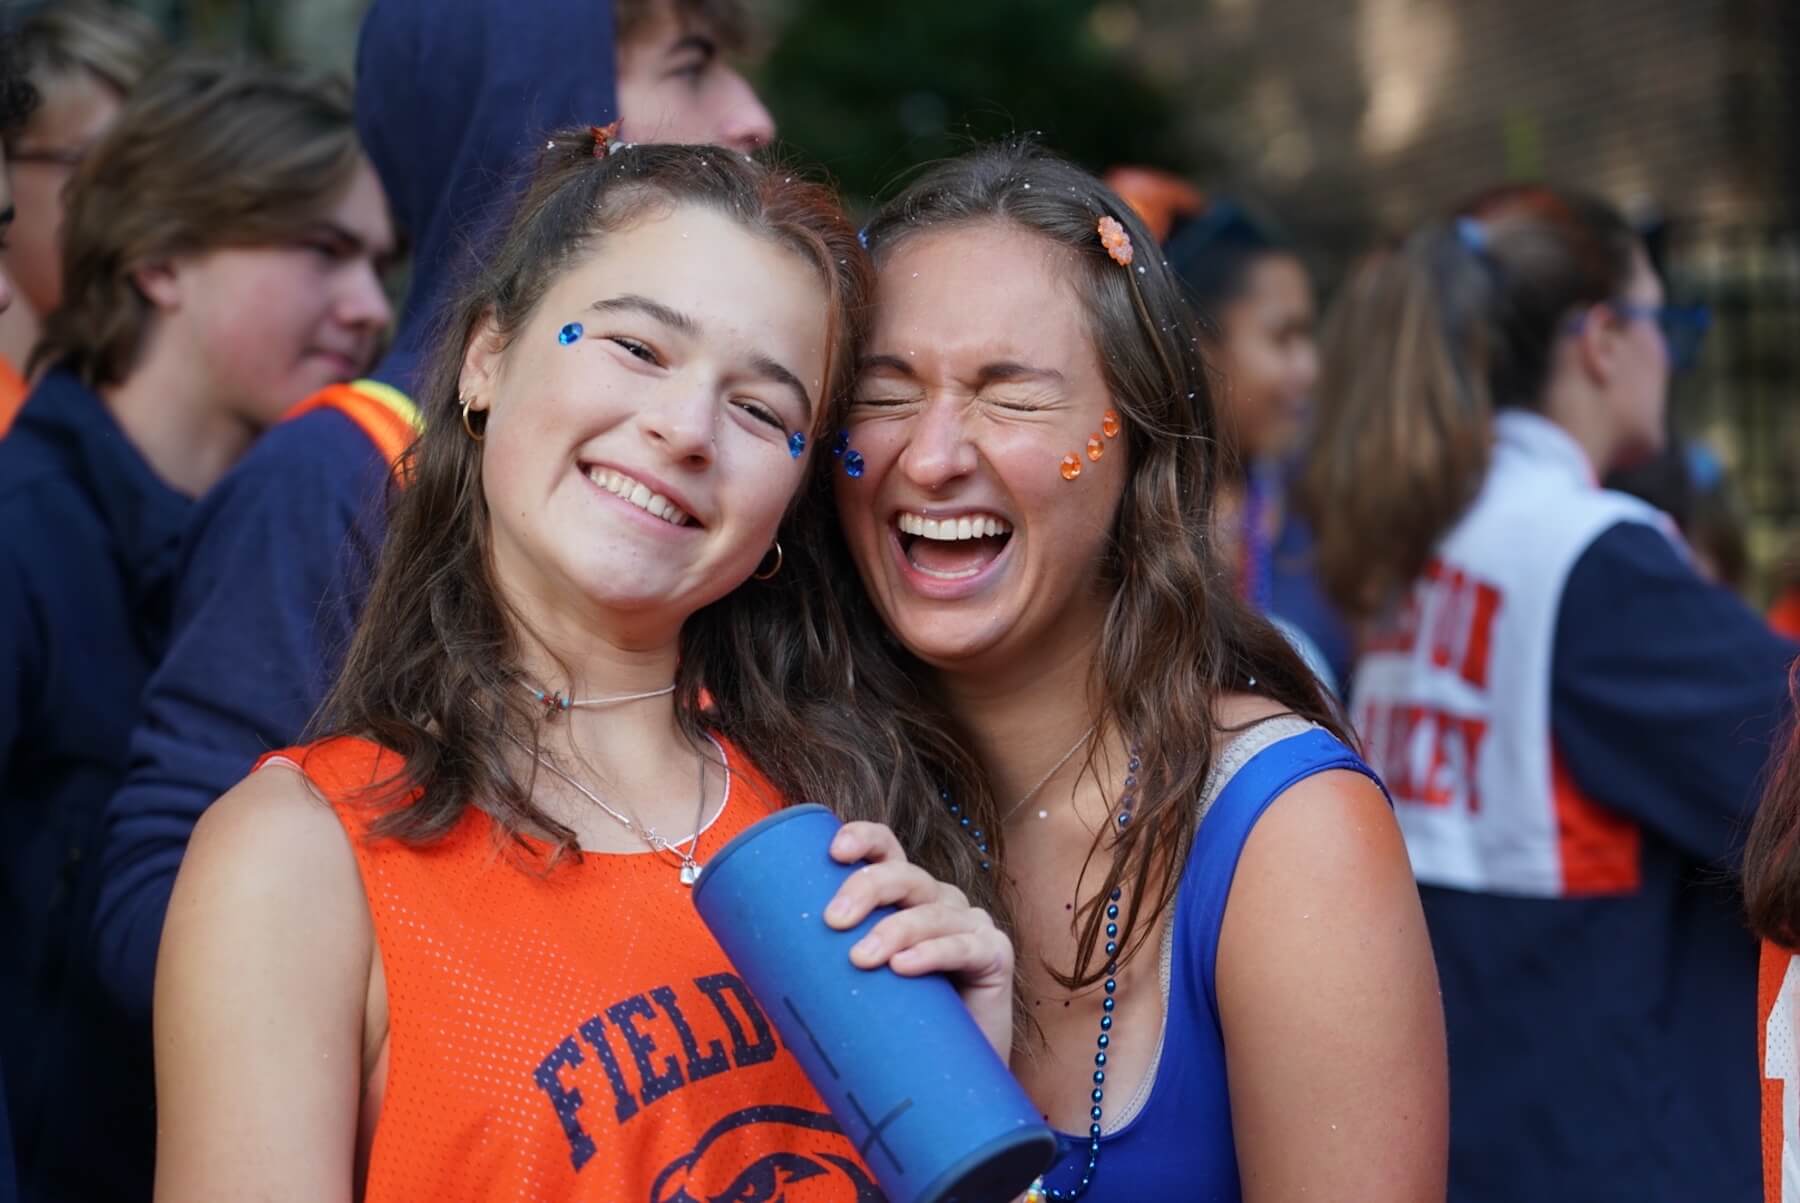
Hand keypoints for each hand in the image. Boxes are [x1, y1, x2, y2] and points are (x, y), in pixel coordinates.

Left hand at [824, 820, 1014, 1057]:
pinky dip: (933, 953)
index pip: (887, 850)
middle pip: (904, 875)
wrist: (949, 1077)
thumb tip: (760, 960)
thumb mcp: (858, 985)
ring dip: (894, 930)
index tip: (834, 852)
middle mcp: (938, 901)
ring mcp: (970, 925)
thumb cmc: (897, 1025)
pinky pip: (965, 947)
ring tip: (862, 959)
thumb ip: (825, 967)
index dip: (863, 839)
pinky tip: (906, 966)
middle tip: (833, 922)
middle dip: (866, 888)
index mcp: (903, 897)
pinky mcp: (994, 956)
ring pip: (932, 912)